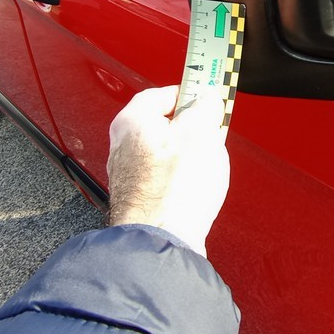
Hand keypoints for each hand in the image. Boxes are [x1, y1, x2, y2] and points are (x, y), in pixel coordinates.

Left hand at [106, 86, 229, 256]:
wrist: (161, 239)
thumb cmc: (175, 190)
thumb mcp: (202, 134)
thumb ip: (205, 107)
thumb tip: (207, 98)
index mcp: (133, 121)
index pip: (162, 93)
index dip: (189, 94)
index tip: (207, 97)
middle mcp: (123, 145)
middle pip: (162, 123)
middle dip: (191, 128)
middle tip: (211, 132)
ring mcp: (127, 173)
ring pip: (163, 151)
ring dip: (187, 154)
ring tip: (206, 165)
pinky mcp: (137, 197)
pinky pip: (162, 176)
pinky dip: (180, 177)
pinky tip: (195, 188)